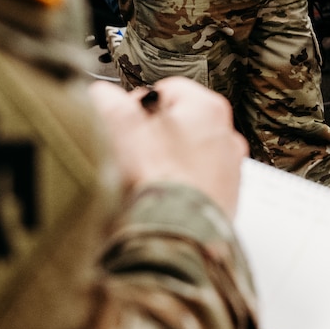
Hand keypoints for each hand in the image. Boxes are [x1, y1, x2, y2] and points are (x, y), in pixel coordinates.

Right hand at [88, 77, 245, 216]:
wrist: (175, 239)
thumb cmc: (155, 182)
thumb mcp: (120, 128)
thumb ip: (108, 102)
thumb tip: (101, 95)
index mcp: (207, 108)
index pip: (163, 89)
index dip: (134, 105)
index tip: (120, 122)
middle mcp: (226, 136)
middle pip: (176, 123)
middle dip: (149, 135)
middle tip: (128, 152)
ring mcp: (228, 171)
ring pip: (185, 155)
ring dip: (161, 162)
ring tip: (140, 179)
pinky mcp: (223, 201)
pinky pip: (193, 183)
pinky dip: (175, 187)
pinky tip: (157, 198)